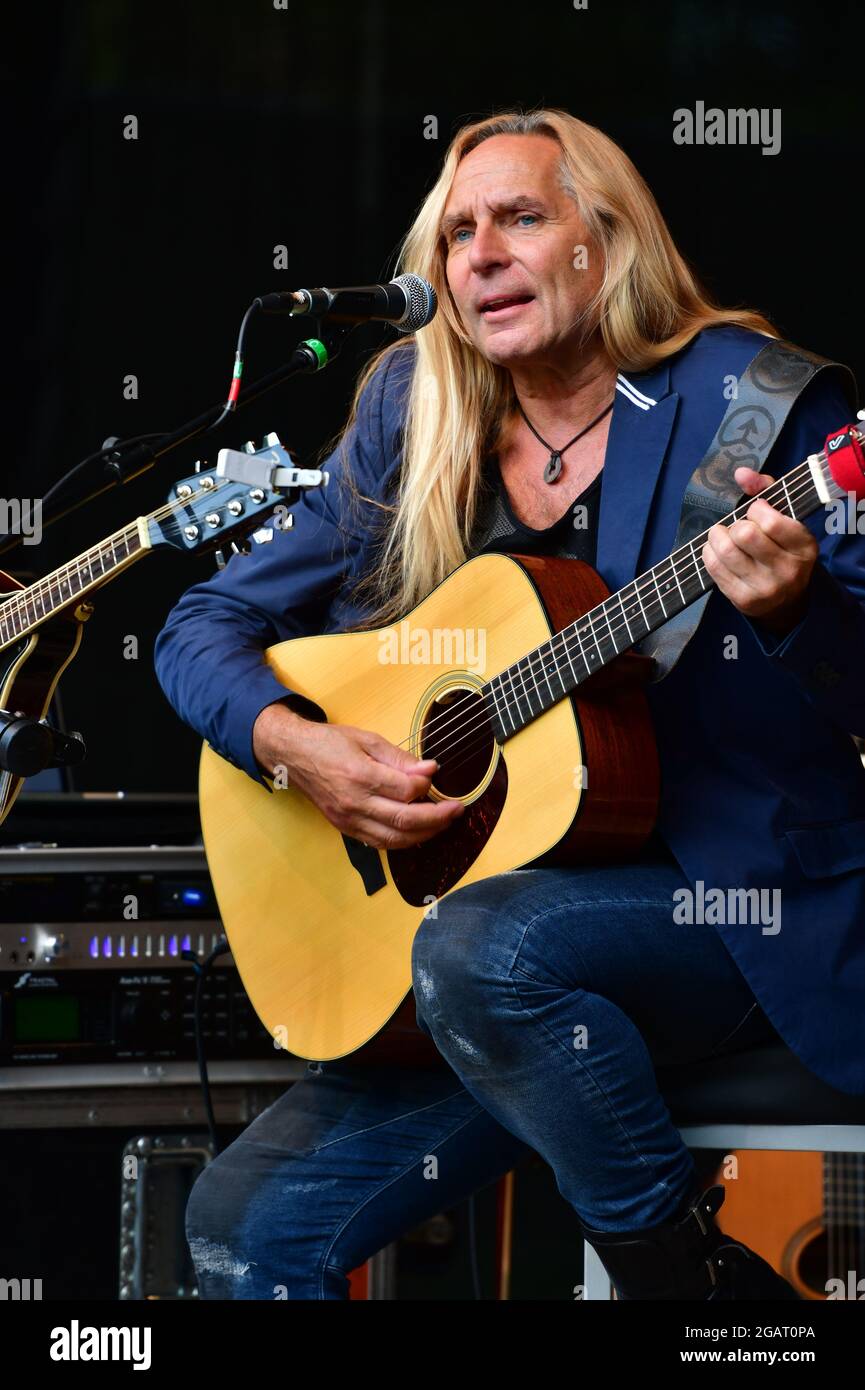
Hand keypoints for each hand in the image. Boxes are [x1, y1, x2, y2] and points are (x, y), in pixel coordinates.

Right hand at [252, 702, 464, 848]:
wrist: (294, 756)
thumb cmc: (329, 743)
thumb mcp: (367, 739)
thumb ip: (400, 758)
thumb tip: (430, 770)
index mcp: (360, 775)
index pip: (405, 790)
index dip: (426, 786)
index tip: (434, 776)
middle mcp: (354, 802)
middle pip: (404, 819)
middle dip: (437, 818)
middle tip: (456, 810)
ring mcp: (348, 819)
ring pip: (394, 838)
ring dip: (424, 834)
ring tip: (443, 824)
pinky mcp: (345, 828)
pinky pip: (379, 843)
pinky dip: (402, 841)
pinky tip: (417, 833)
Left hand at [702, 466, 818, 635]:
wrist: (787, 601)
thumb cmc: (782, 549)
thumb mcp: (785, 518)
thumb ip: (765, 489)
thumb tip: (741, 473)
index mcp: (804, 546)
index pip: (771, 521)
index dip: (755, 510)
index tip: (755, 512)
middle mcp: (788, 570)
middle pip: (745, 535)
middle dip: (734, 525)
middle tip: (737, 527)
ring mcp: (766, 588)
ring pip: (726, 551)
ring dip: (717, 537)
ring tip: (722, 536)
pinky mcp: (744, 601)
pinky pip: (714, 568)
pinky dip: (709, 553)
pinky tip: (716, 551)